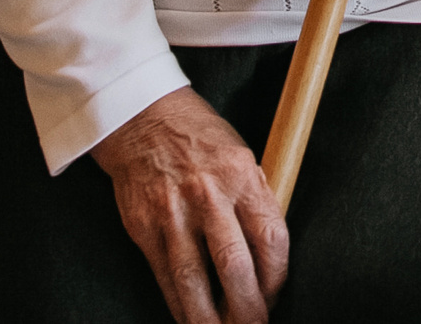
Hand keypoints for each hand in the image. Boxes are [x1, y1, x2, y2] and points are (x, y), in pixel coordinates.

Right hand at [90, 87, 288, 323]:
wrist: (142, 117)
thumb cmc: (200, 137)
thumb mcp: (242, 155)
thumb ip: (256, 199)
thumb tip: (270, 253)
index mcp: (242, 174)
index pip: (270, 237)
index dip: (277, 277)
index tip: (276, 297)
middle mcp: (208, 194)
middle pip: (234, 265)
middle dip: (248, 308)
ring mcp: (172, 213)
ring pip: (194, 280)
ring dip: (210, 318)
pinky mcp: (143, 227)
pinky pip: (164, 276)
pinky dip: (178, 304)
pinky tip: (189, 320)